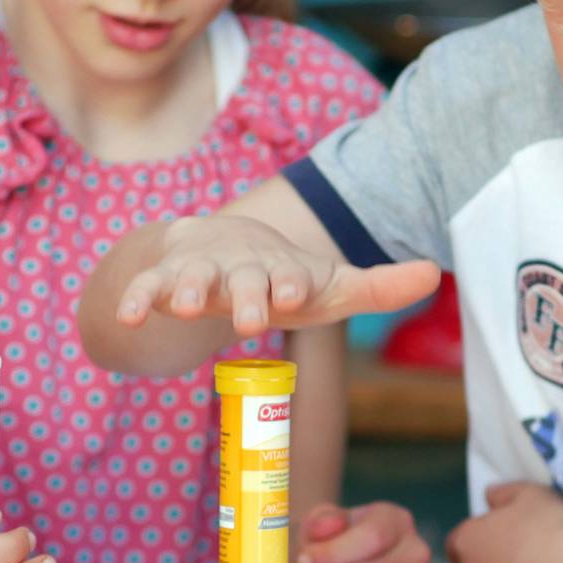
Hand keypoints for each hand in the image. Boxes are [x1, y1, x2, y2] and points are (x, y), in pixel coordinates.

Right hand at [118, 216, 439, 336]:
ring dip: (184, 290)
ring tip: (180, 306)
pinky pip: (148, 288)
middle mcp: (241, 268)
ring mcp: (201, 272)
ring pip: (191, 278)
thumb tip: (434, 272)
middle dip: (244, 295)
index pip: (290, 277)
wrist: (222, 245)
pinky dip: (136, 299)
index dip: (291, 284)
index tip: (294, 293)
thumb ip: (379, 288)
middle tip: (247, 318)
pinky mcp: (167, 279)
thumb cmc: (282, 279)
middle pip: (242, 280)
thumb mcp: (328, 288)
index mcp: (282, 271)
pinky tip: (128, 318)